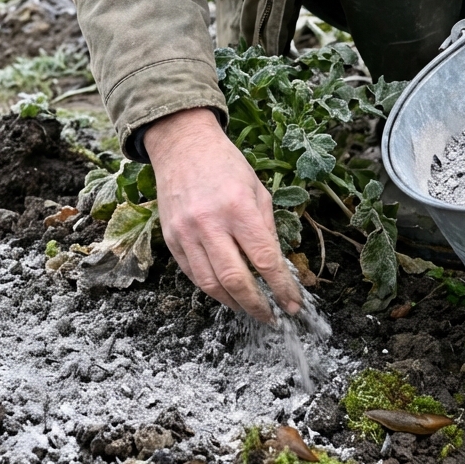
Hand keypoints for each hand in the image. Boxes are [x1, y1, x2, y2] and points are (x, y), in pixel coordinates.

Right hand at [145, 108, 301, 322]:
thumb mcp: (258, 190)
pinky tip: (227, 293)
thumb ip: (267, 229)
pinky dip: (212, 289)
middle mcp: (210, 223)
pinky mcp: (171, 239)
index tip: (293, 304)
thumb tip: (278, 267)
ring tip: (250, 309)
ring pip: (210, 284)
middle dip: (257, 305)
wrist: (182, 146)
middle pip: (235, 279)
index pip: (264, 259)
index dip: (281, 287)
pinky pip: (192, 275)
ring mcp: (186, 233)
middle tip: (272, 317)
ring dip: (234, 303)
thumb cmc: (226, 165)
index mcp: (239, 208)